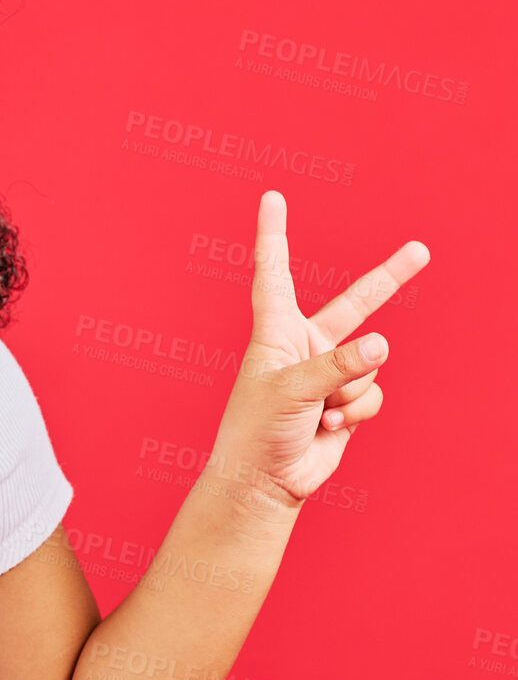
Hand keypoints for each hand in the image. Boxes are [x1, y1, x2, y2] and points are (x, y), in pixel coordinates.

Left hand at [204, 190, 429, 509]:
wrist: (265, 481)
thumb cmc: (257, 431)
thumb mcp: (290, 391)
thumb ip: (337, 367)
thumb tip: (383, 346)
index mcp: (276, 331)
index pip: (276, 272)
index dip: (275, 234)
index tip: (273, 198)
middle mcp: (305, 346)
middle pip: (356, 305)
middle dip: (391, 279)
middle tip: (421, 250)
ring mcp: (329, 373)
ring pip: (369, 366)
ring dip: (348, 393)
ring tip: (315, 413)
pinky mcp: (346, 401)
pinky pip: (372, 396)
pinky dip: (354, 413)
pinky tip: (326, 428)